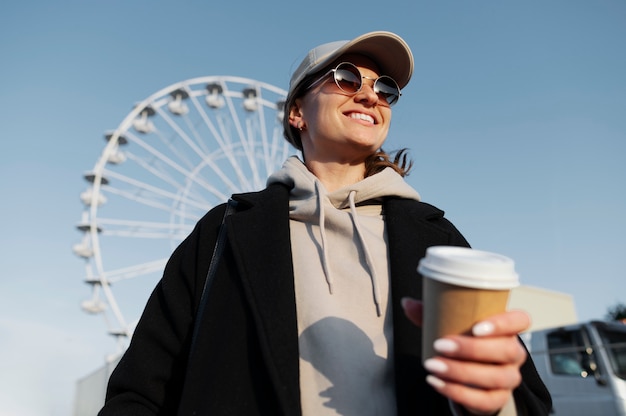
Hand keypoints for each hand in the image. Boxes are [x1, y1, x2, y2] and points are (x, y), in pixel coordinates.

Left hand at [402, 297, 529, 414]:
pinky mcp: (497, 399)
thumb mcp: (452, 324)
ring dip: (461, 372)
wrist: (470, 376)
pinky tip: (436, 382)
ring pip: (495, 377)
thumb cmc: (464, 341)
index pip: (520, 320)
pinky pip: (484, 400)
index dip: (503, 324)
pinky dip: (458, 392)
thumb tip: (407, 303)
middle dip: (471, 349)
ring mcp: (509, 378)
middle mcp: (514, 353)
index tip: (476, 327)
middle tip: (440, 345)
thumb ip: (434, 313)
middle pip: (507, 350)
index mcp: (507, 329)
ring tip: (432, 365)